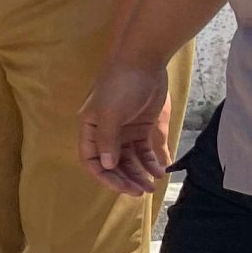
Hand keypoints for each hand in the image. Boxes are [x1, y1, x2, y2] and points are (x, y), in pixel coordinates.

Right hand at [82, 63, 174, 196]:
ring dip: (139, 173)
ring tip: (152, 186)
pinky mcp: (143, 126)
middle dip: (125, 178)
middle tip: (141, 192)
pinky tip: (160, 171)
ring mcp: (125, 130)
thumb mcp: (111, 112)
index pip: (91, 159)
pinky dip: (151, 162)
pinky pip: (145, 150)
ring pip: (129, 159)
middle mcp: (106, 132)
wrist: (144, 61)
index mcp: (91, 128)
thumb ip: (108, 140)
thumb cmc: (121, 85)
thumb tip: (105, 165)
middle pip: (112, 163)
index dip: (104, 176)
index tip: (121, 188)